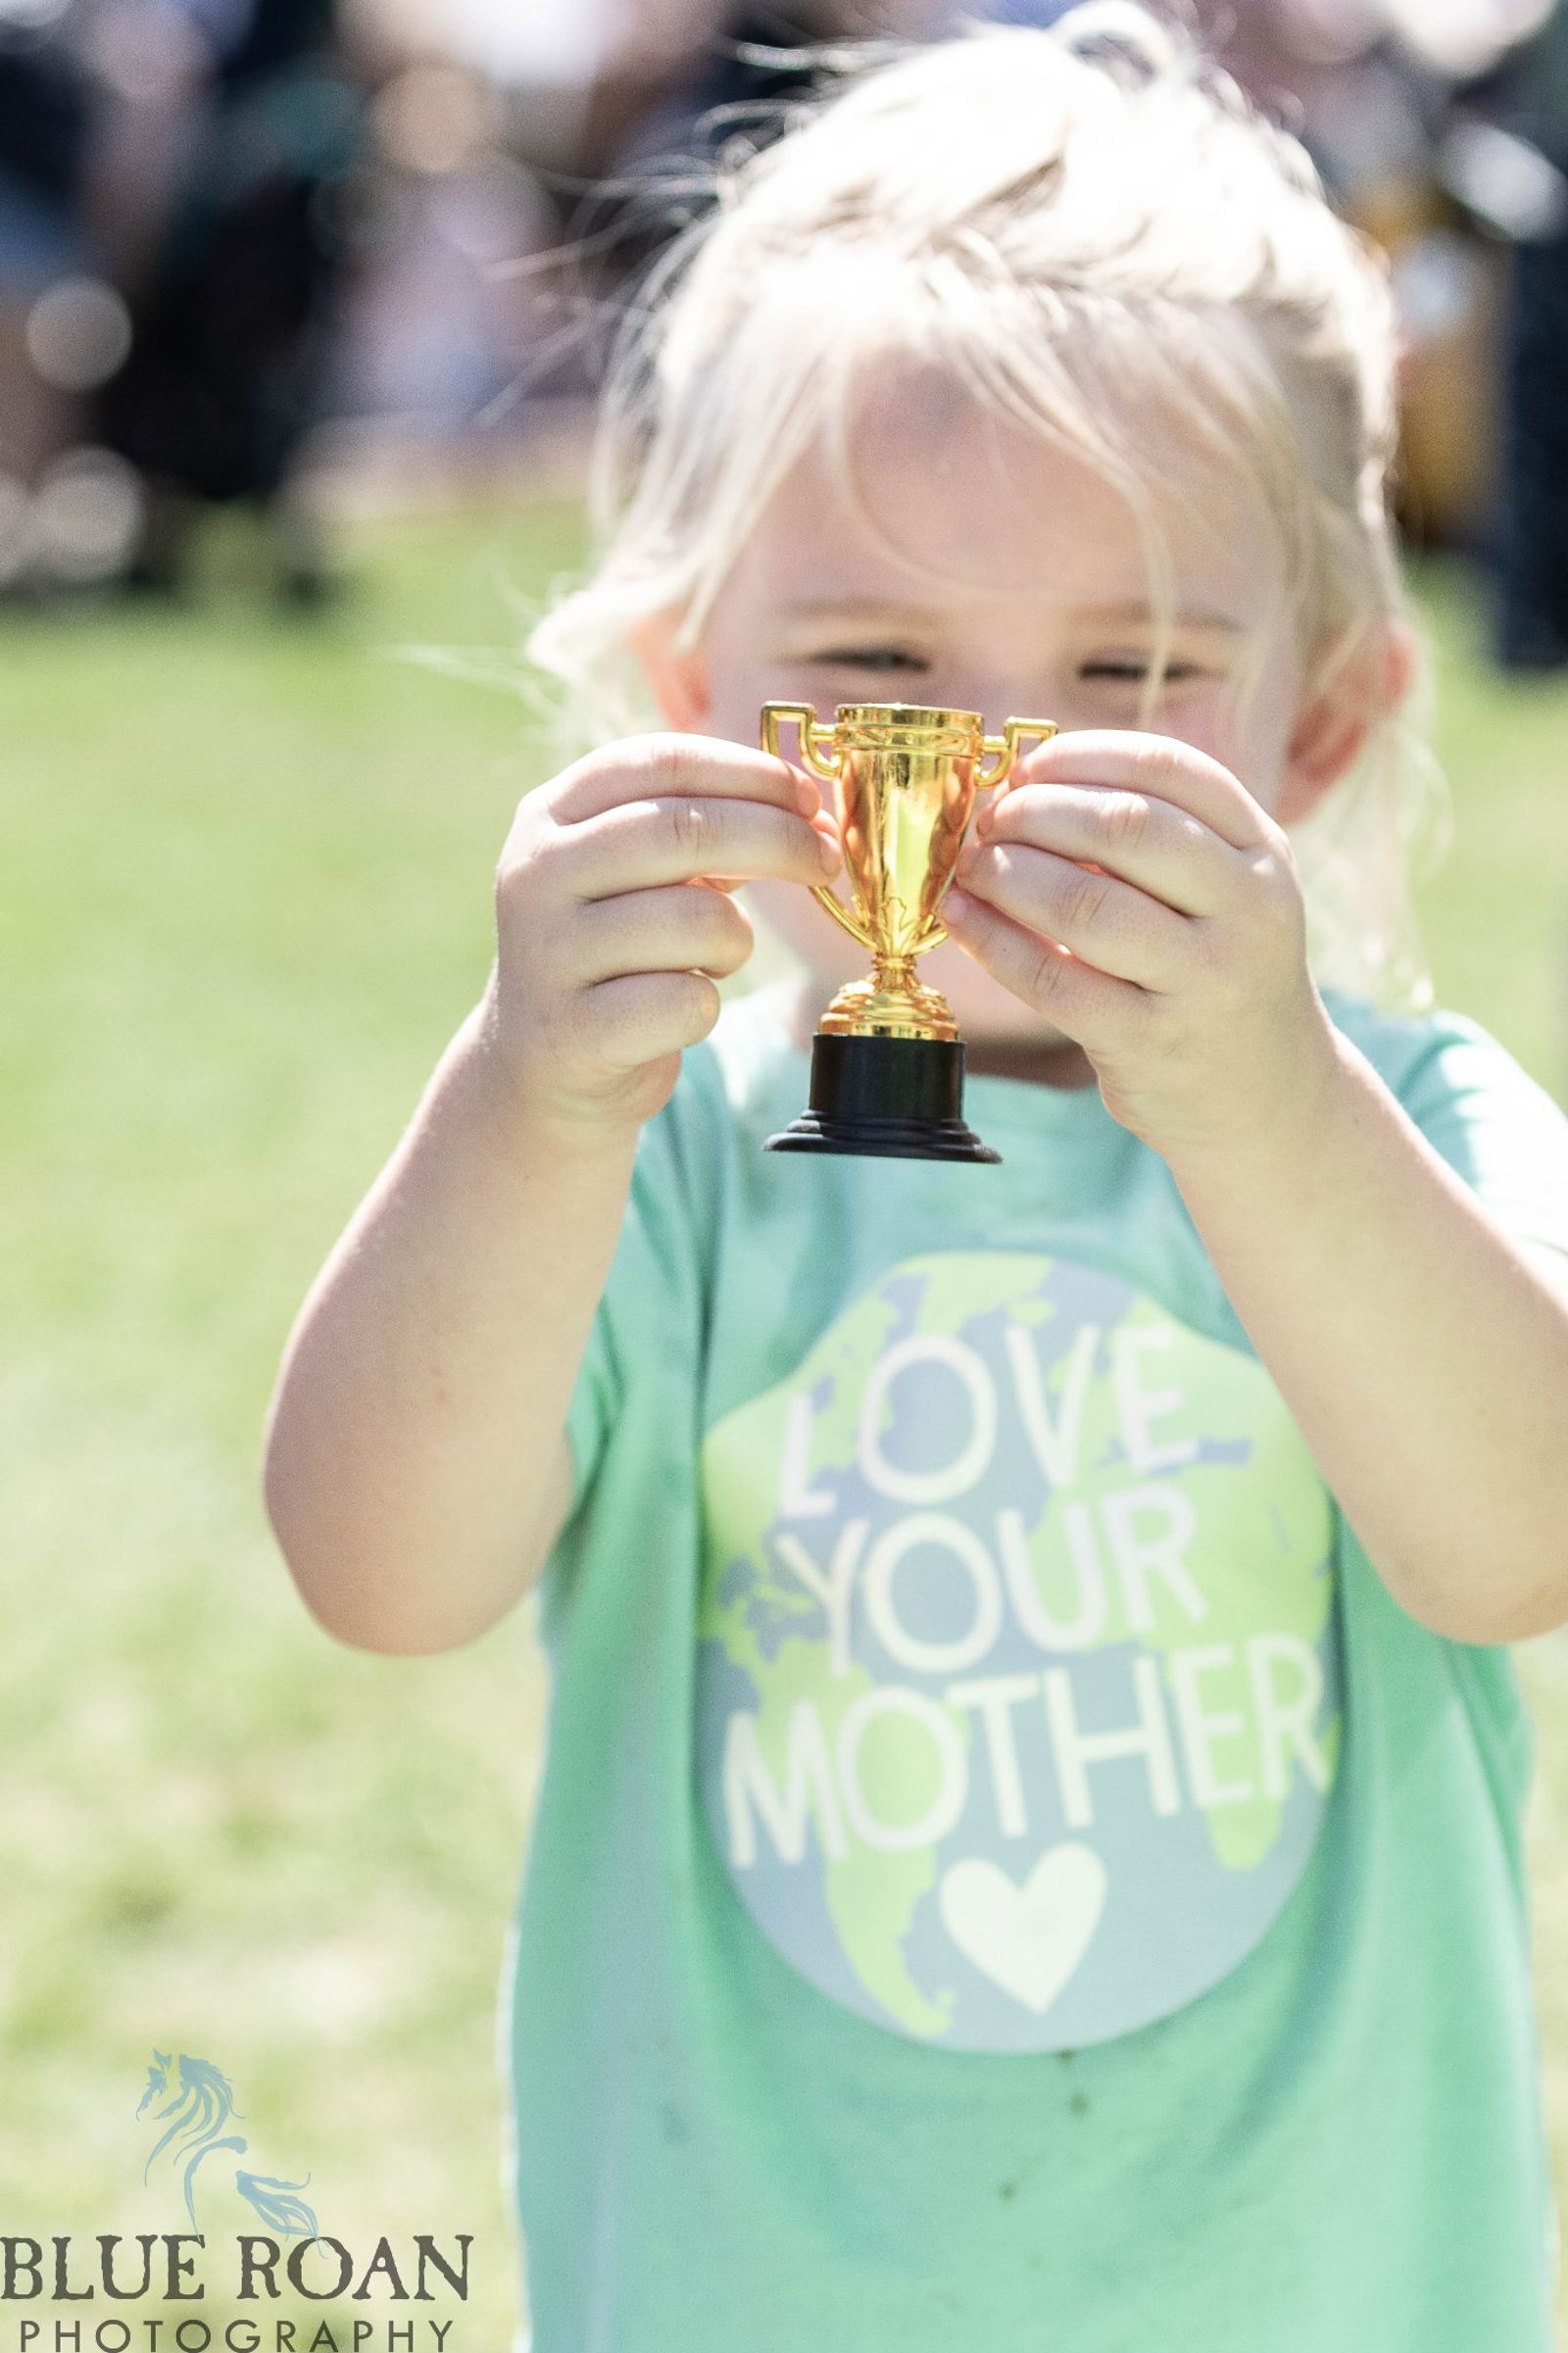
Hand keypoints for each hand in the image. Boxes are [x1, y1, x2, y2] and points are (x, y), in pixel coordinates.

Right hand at [481, 734, 838, 1138]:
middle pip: (684, 831)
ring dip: (735, 941)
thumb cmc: (613, 955)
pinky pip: (687, 1002)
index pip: (661, 763)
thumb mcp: (634, 876)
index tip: (809, 798)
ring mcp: (547, 955)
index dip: (750, 773)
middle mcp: (536, 874)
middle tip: (823, 861)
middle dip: (776, 840)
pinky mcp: (573, 1032)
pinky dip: (707, 1006)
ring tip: (713, 959)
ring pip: (697, 921)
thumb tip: (815, 815)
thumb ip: (703, 832)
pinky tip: (679, 1009)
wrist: (539, 1066)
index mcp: (551, 816)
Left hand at [939, 730, 1341, 1165]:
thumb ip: (1152, 837)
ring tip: (971, 866)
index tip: (1028, 764)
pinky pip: (1053, 979)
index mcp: (1264, 852)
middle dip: (1039, 812)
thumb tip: (1025, 783)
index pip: (1171, 769)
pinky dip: (995, 941)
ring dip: (1010, 874)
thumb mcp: (1221, 894)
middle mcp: (1248, 910)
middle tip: (990, 818)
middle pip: (1126, 827)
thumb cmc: (1217, 974)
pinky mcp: (1150, 1042)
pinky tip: (963, 919)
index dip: (1085, 755)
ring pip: (1085, 903)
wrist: (1264, 1098)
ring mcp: (1204, 980)